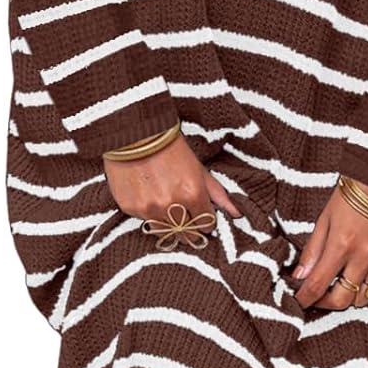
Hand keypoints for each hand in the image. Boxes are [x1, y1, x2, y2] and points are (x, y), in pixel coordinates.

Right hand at [103, 132, 241, 230]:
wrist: (136, 134)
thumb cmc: (171, 148)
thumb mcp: (199, 168)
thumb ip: (217, 193)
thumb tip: (237, 213)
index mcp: (192, 194)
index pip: (206, 225)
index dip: (206, 221)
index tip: (201, 215)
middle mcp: (171, 205)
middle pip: (186, 234)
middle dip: (189, 227)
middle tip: (185, 215)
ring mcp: (149, 209)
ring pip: (165, 232)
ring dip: (168, 224)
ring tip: (165, 205)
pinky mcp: (130, 208)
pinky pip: (144, 221)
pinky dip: (149, 214)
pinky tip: (148, 196)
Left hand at [289, 178, 367, 309]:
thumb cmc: (353, 196)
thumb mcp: (324, 219)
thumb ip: (312, 251)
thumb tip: (299, 276)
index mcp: (341, 245)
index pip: (317, 285)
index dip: (305, 299)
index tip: (298, 302)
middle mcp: (363, 257)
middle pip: (341, 299)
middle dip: (325, 303)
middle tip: (318, 296)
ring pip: (363, 299)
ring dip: (348, 297)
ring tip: (340, 285)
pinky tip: (361, 282)